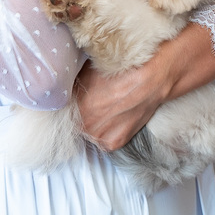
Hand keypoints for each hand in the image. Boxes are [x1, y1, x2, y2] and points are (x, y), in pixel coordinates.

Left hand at [75, 24, 214, 151]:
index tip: (78, 98)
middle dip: (82, 115)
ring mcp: (99, 137)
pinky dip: (108, 132)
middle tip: (94, 103)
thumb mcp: (89, 70)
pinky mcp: (113, 143)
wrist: (150, 80)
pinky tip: (115, 117)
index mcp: (74, 105)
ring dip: (94, 125)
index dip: (71, 103)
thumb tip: (64, 84)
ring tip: (107, 110)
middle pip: (76, 123)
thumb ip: (74, 83)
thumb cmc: (121, 70)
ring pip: (89, 133)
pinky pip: (103, 140)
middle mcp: (84, 125)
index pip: (64, 109)